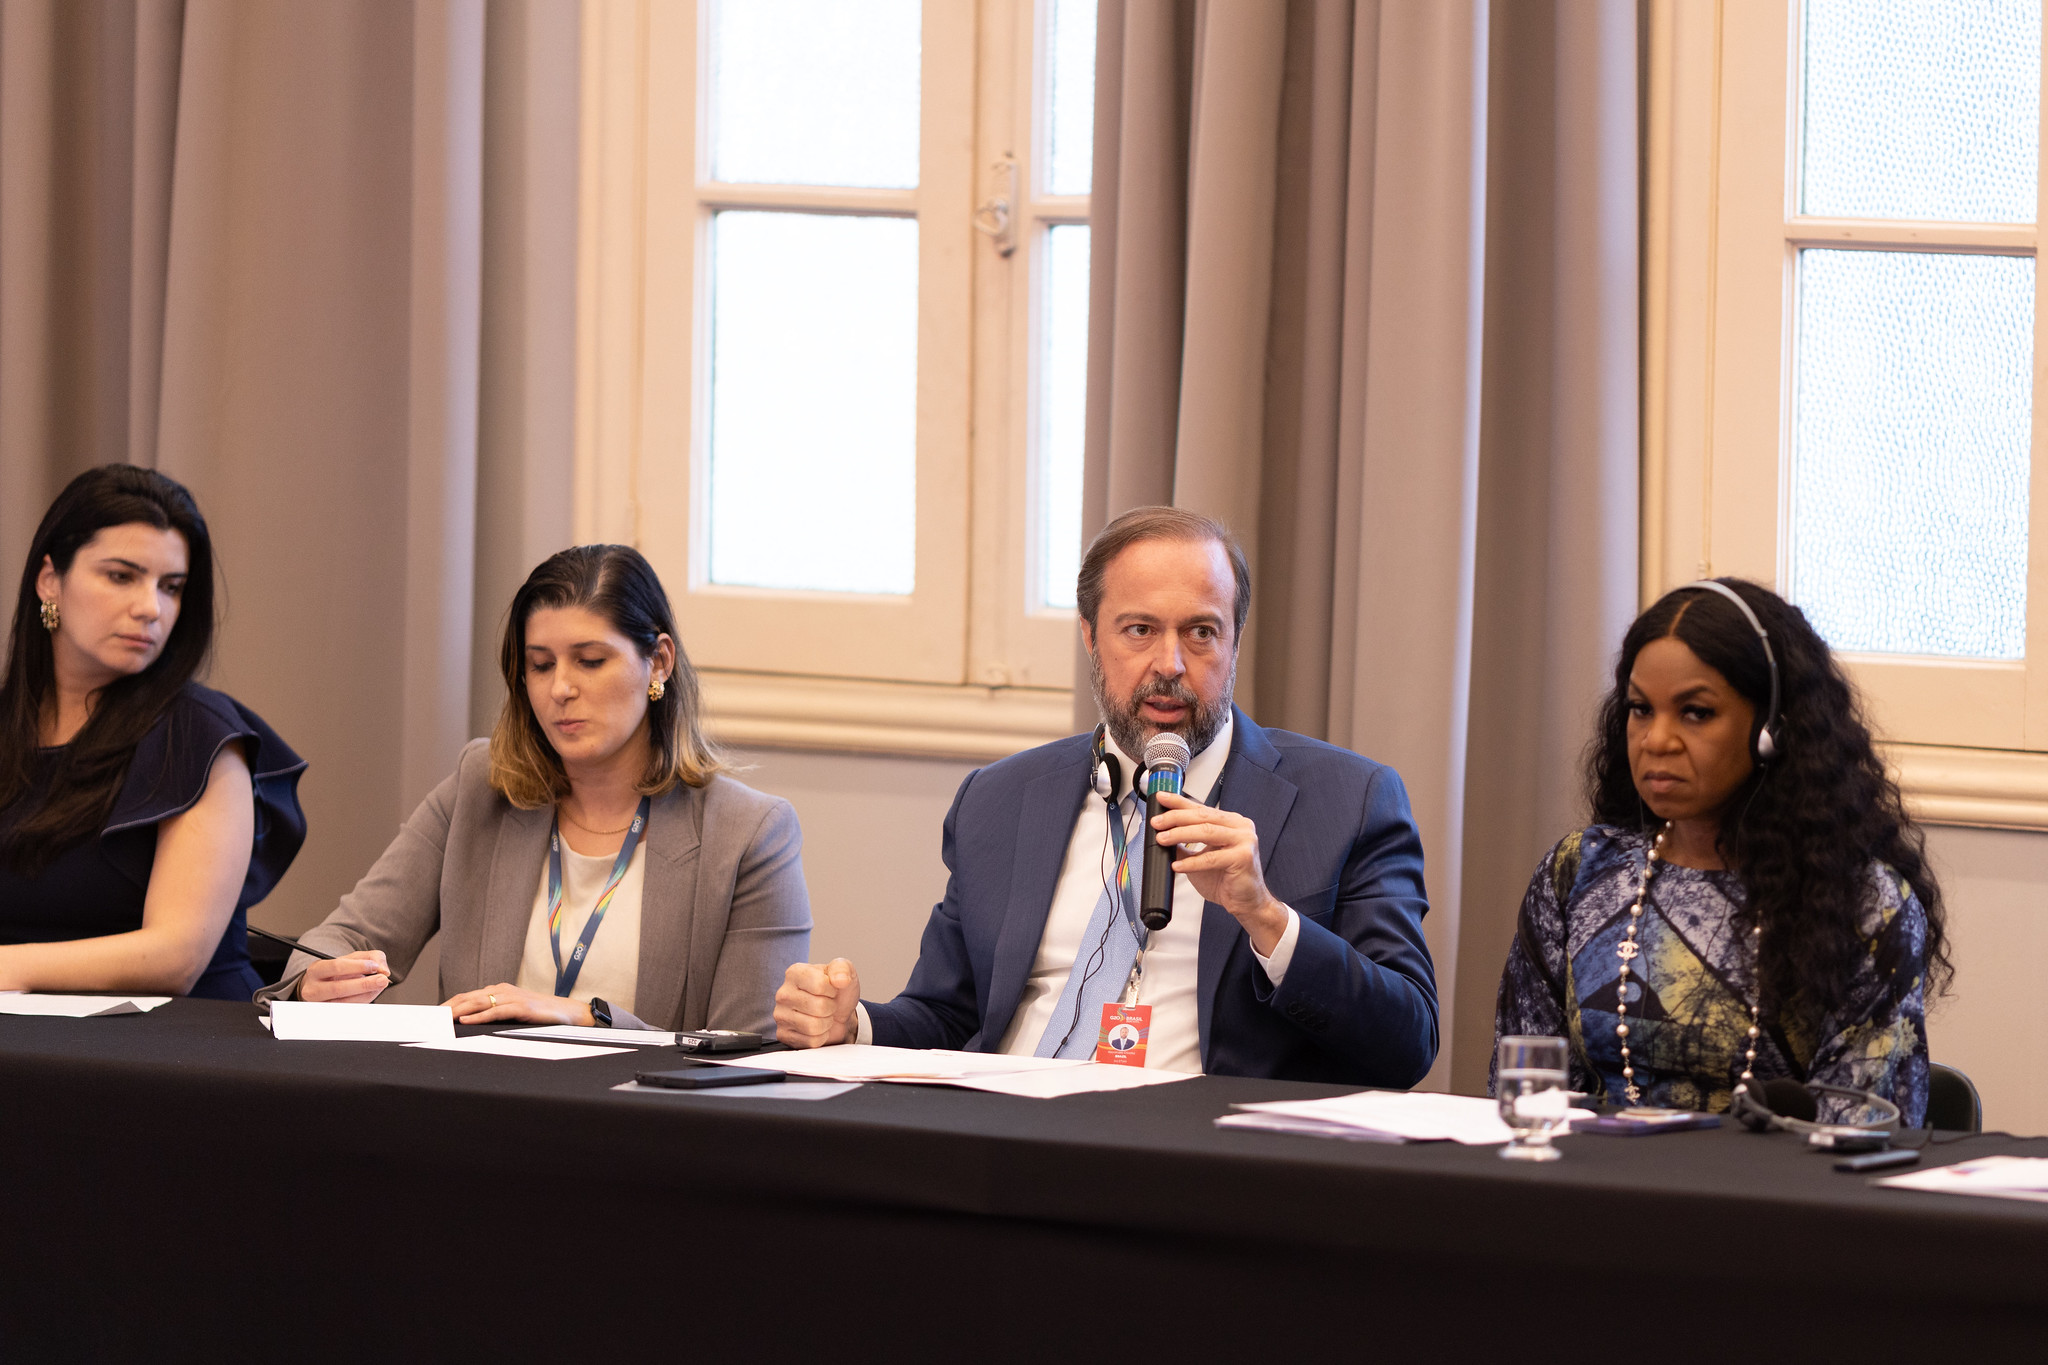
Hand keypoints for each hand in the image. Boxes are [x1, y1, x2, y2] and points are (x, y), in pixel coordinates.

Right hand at [298, 951, 391, 1002]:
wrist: (322, 986)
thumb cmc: (338, 971)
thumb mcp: (352, 958)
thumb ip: (371, 957)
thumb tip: (382, 969)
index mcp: (317, 970)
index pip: (336, 967)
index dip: (357, 966)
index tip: (374, 966)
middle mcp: (314, 989)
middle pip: (338, 988)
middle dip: (364, 984)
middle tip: (382, 979)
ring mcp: (319, 1004)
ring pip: (344, 1002)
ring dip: (366, 994)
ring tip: (379, 986)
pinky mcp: (328, 1014)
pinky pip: (348, 1010)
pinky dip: (363, 1001)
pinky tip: (370, 993)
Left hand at [441, 983, 592, 1025]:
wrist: (570, 1013)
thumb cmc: (542, 1015)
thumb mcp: (515, 1013)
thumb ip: (496, 1014)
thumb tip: (473, 1025)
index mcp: (499, 991)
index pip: (467, 996)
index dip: (448, 1004)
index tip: (432, 1016)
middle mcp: (503, 990)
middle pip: (467, 997)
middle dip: (446, 1007)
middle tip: (428, 1019)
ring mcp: (512, 997)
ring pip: (477, 1002)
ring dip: (457, 1010)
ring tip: (440, 1019)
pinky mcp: (521, 1006)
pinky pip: (495, 1011)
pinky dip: (478, 1016)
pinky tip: (465, 1021)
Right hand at [773, 958, 859, 1047]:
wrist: (838, 1014)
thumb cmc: (838, 992)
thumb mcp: (845, 972)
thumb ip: (843, 968)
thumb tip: (841, 979)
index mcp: (795, 973)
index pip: (819, 985)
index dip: (832, 990)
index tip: (830, 989)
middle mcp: (783, 993)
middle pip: (818, 1007)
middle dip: (831, 1008)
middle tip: (828, 1005)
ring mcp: (780, 1015)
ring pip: (814, 1026)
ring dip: (826, 1023)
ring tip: (823, 1015)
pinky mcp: (783, 1035)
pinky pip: (811, 1041)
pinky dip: (821, 1037)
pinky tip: (817, 1028)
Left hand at [1150, 790, 1289, 953]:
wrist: (1247, 902)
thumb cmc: (1227, 879)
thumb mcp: (1201, 857)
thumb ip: (1186, 845)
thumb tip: (1163, 833)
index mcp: (1231, 823)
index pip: (1201, 808)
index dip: (1179, 802)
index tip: (1161, 798)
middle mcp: (1240, 827)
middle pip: (1203, 817)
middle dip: (1176, 817)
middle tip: (1157, 822)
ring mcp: (1244, 841)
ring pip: (1206, 832)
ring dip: (1180, 834)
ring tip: (1162, 839)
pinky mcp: (1243, 858)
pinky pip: (1211, 858)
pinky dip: (1191, 862)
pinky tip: (1177, 865)